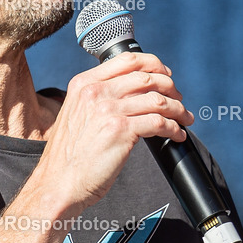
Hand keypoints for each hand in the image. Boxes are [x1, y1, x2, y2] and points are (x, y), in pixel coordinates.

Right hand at [37, 52, 193, 215]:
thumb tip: (132, 95)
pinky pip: (159, 122)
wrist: (58, 183)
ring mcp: (109, 109)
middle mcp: (96, 92)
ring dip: (178, 109)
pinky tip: (176, 135)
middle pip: (147, 77)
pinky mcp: (121, 130)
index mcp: (84, 83)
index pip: (128, 59)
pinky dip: (174, 128)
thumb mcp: (76, 115)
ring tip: (185, 119)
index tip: (166, 75)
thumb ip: (98, 99)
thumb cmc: (68, 158)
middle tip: (179, 100)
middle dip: (170, 88)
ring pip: (158, 100)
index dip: (154, 64)